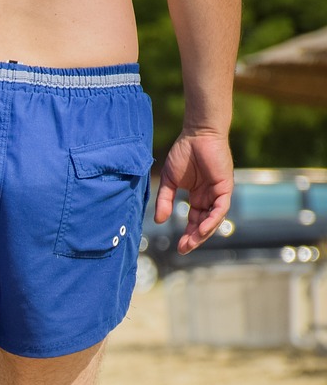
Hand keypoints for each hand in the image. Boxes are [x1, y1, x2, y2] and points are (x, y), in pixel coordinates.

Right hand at [154, 130, 233, 254]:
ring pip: (214, 219)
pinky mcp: (225, 187)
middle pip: (204, 223)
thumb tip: (159, 221)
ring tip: (191, 243)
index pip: (194, 220)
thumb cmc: (183, 153)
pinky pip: (221, 208)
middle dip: (194, 238)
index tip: (179, 247)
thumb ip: (164, 200)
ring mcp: (219, 193)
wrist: (197, 134)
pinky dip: (213, 220)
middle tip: (183, 250)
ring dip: (204, 232)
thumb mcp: (169, 182)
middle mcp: (210, 197)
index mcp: (198, 196)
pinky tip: (202, 229)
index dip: (187, 234)